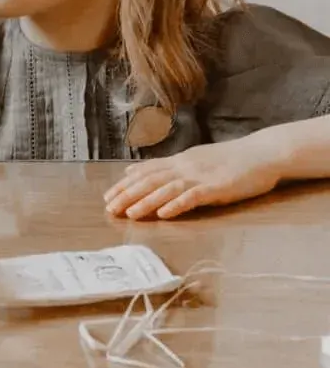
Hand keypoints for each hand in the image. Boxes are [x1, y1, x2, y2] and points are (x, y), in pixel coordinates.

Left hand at [104, 136, 283, 219]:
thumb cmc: (229, 159)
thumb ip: (165, 166)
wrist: (261, 153)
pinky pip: (194, 196)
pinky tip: (164, 214)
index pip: (145, 172)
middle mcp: (185, 167)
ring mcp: (200, 177)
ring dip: (147, 202)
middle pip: (151, 181)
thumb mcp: (192, 159)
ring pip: (167, 189)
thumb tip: (135, 170)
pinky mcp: (217, 187)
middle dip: (128, 195)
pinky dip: (177, 205)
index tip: (107, 196)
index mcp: (179, 161)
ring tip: (130, 214)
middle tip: (109, 208)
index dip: (125, 184)